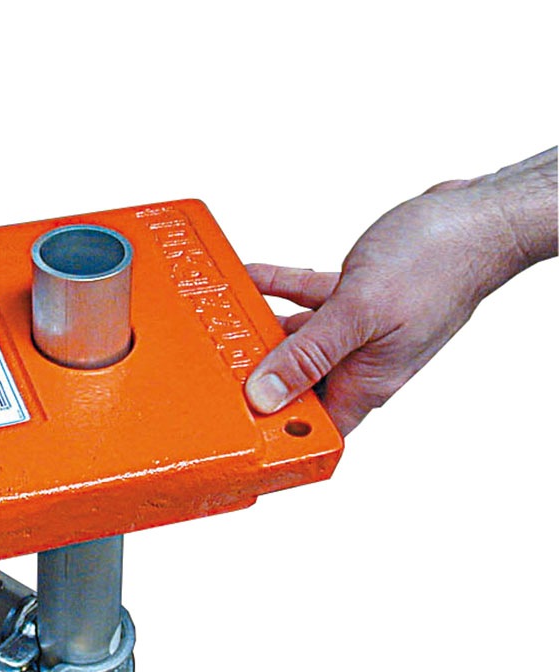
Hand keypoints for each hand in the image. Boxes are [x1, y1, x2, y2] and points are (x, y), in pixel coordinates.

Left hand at [244, 148, 556, 434]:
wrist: (478, 217)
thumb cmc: (437, 265)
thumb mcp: (359, 314)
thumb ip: (308, 355)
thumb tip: (265, 396)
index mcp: (367, 381)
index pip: (316, 426)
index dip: (280, 434)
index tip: (239, 428)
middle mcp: (363, 363)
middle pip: (299, 385)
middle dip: (259, 379)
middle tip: (215, 370)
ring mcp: (361, 332)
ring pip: (300, 341)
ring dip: (264, 331)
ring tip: (223, 325)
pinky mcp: (359, 299)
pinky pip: (309, 301)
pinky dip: (280, 289)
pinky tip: (252, 276)